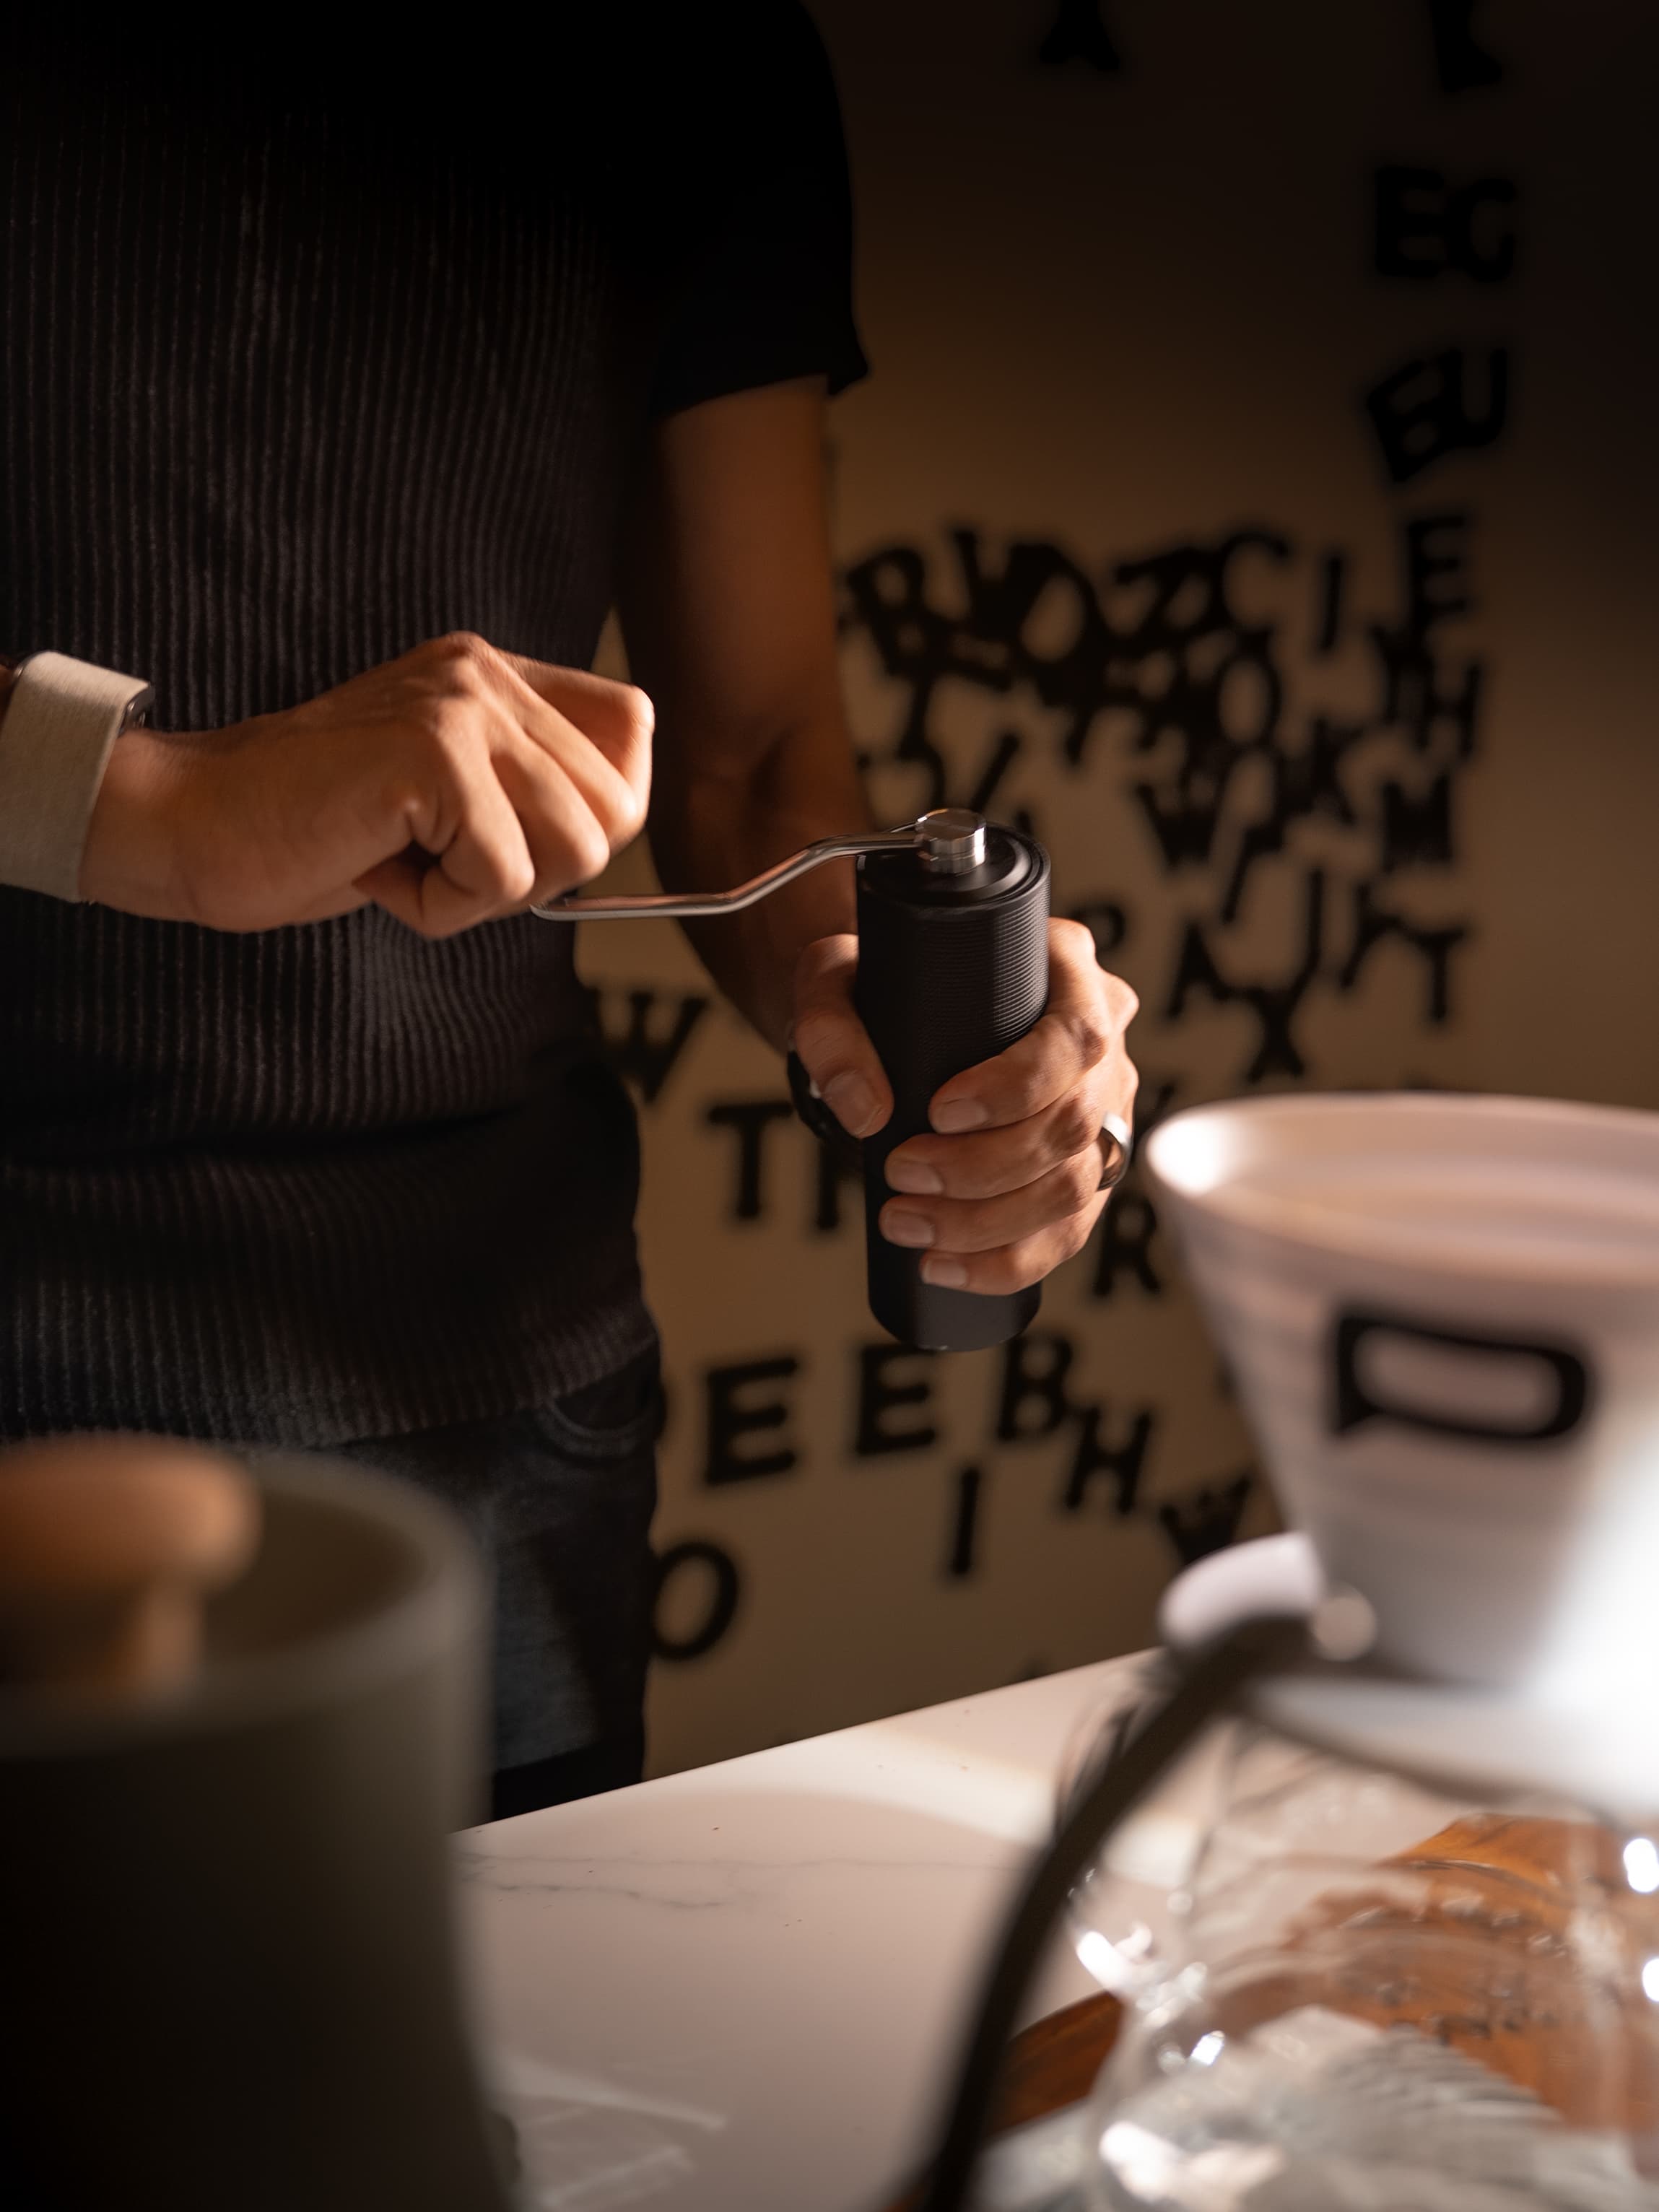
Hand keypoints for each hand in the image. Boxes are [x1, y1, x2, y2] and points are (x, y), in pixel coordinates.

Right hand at [81, 633, 651, 934]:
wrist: (192, 826)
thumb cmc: (315, 833)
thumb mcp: (449, 807)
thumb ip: (530, 795)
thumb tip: (617, 832)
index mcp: (495, 675)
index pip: (632, 732)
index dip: (600, 815)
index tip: (515, 844)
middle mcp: (486, 673)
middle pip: (615, 811)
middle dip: (538, 872)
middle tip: (439, 860)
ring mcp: (463, 705)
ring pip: (570, 850)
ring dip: (485, 893)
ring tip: (402, 859)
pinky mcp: (434, 753)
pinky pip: (502, 878)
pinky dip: (440, 907)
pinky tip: (372, 867)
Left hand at [791, 918, 1138, 1294]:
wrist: (886, 1025)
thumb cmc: (875, 989)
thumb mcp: (832, 980)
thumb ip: (831, 1030)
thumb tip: (869, 1112)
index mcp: (1065, 971)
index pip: (1075, 1035)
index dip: (1016, 1087)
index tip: (938, 1111)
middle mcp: (1099, 1043)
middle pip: (1073, 1122)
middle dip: (983, 1167)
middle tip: (901, 1173)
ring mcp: (1101, 1112)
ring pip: (1074, 1187)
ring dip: (987, 1222)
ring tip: (907, 1223)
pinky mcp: (1083, 1172)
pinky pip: (1067, 1233)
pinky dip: (1005, 1261)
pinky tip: (946, 1266)